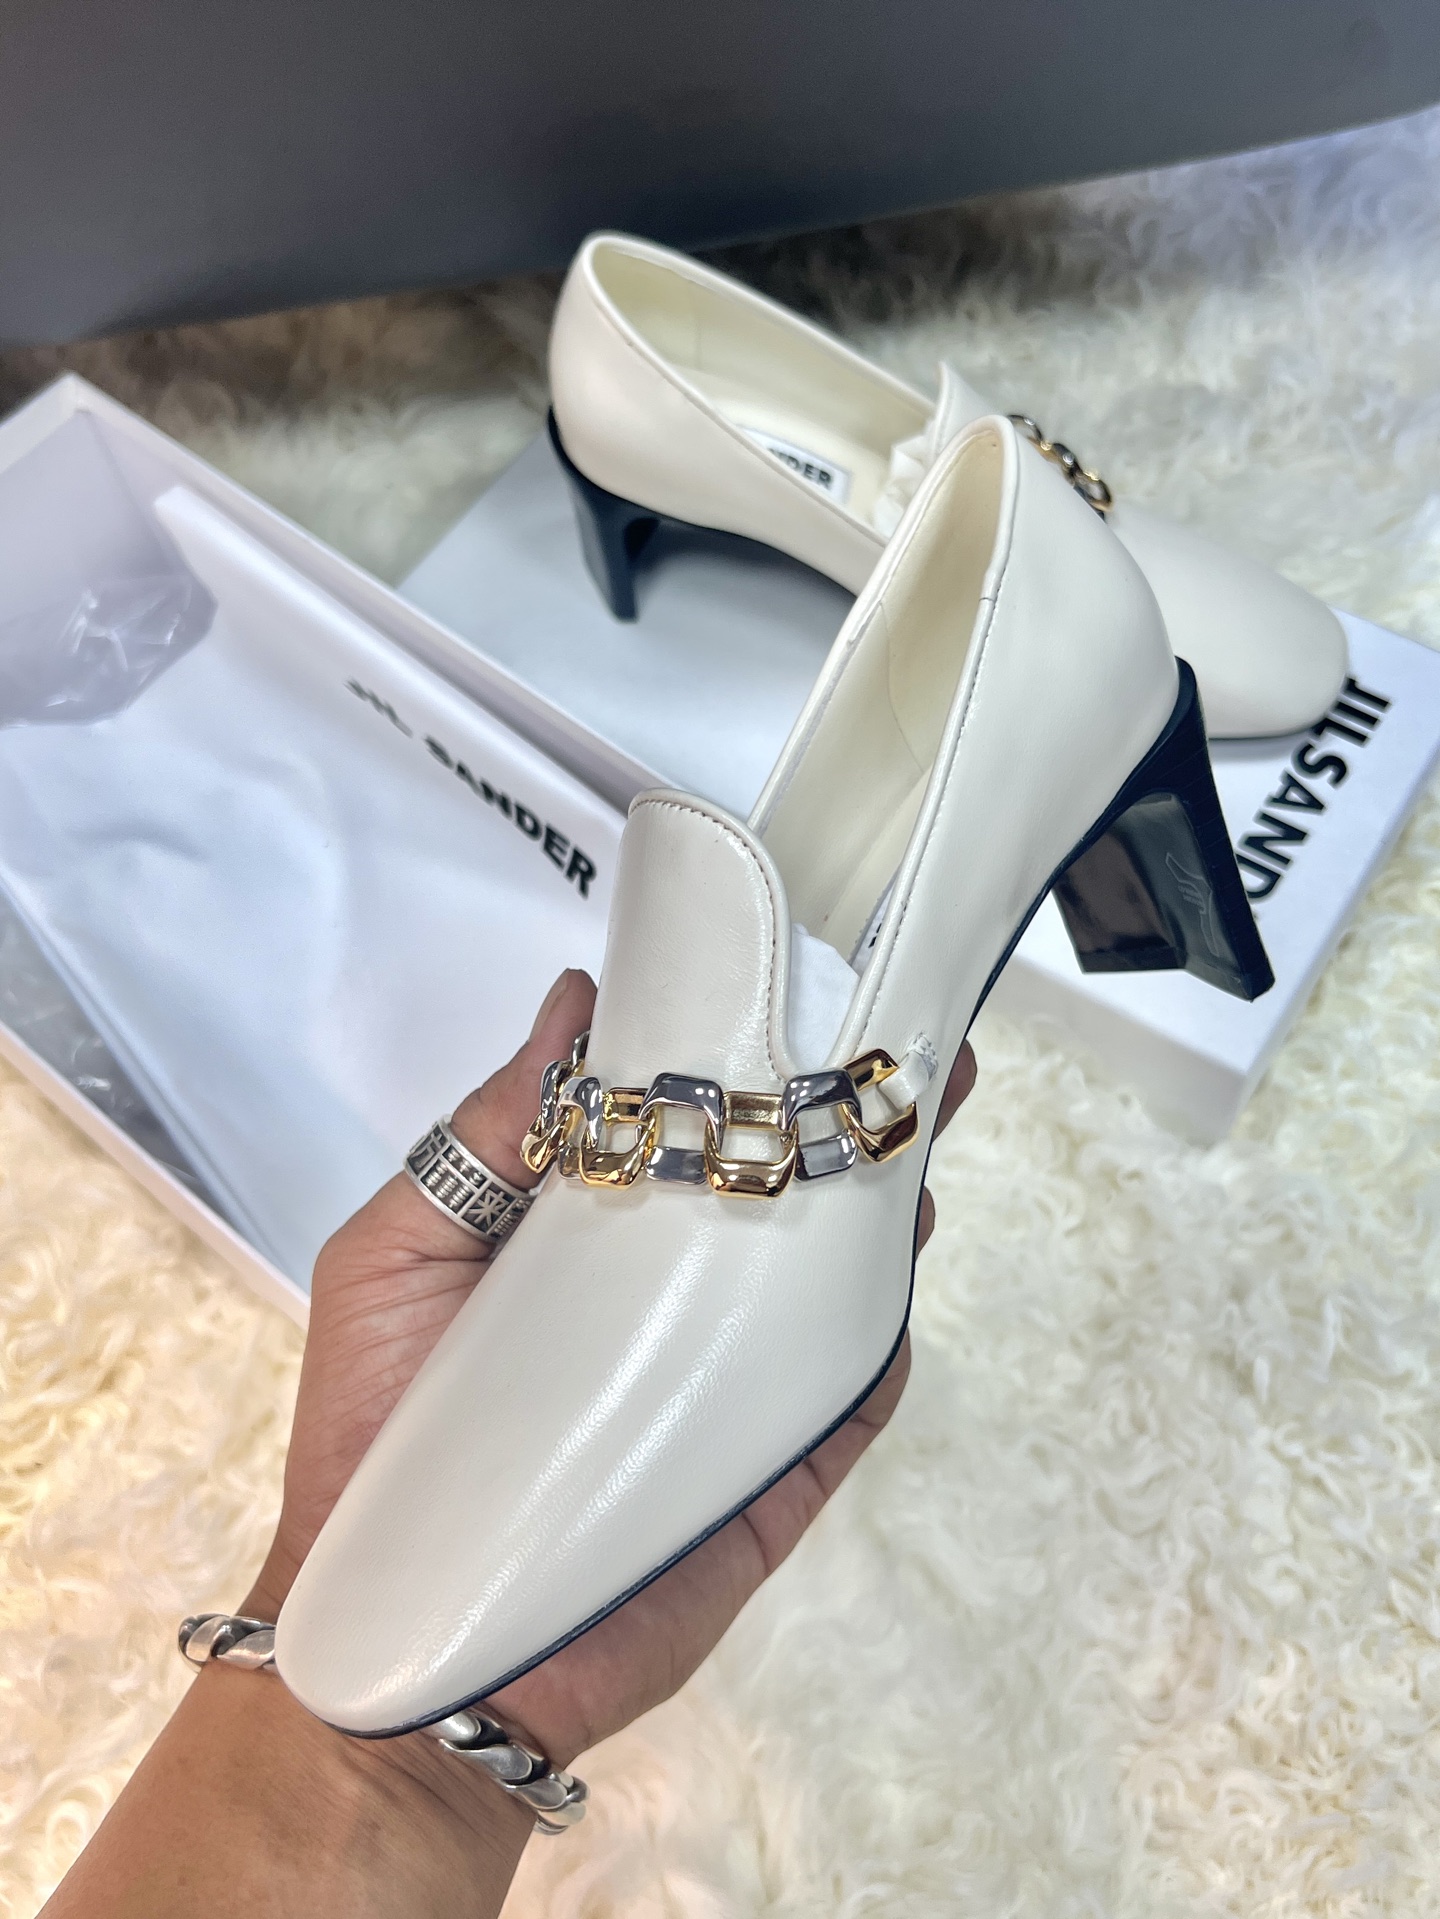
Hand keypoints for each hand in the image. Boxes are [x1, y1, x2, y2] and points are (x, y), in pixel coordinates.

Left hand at [250, 968, 977, 1767]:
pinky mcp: (764, 1474)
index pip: (683, 1128)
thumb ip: (488, 1134)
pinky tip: (900, 1261)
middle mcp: (668, 1296)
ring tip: (923, 1123)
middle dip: (847, 1110)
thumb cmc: (374, 1432)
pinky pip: (841, 1397)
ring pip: (827, 1280)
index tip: (794, 973)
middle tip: (909, 1037)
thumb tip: (577, 999)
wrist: (403, 1642)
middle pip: (777, 1190)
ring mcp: (723, 1386)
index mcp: (590, 1234)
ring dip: (884, 1199)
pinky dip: (877, 1332)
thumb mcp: (398, 1251)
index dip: (740, 1051)